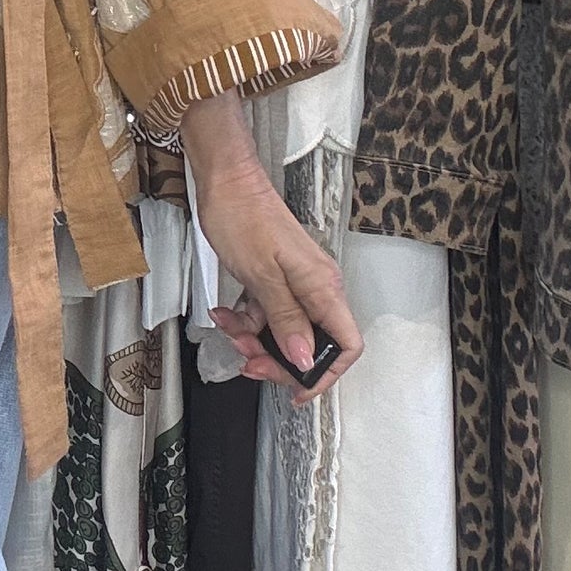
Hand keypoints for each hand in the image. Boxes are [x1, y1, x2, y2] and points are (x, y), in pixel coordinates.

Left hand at [181, 93, 362, 403]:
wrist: (225, 181)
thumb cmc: (243, 218)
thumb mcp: (261, 276)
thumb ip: (286, 320)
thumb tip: (305, 360)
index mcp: (322, 288)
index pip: (346, 344)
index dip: (325, 373)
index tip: (296, 389)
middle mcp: (316, 288)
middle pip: (312, 345)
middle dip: (278, 359)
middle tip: (247, 359)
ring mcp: (295, 284)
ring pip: (285, 333)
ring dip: (255, 340)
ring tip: (230, 329)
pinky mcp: (276, 279)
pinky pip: (267, 314)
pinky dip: (245, 320)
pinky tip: (225, 312)